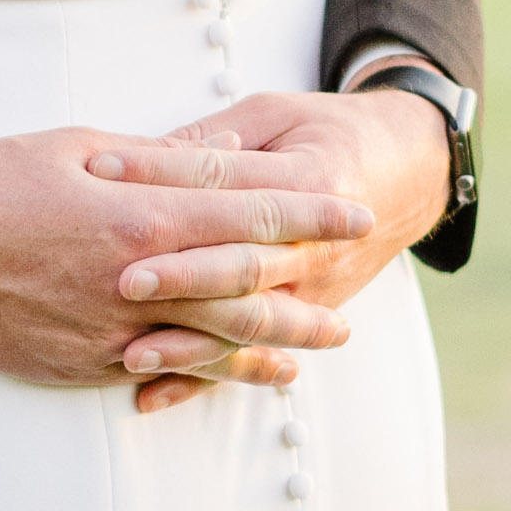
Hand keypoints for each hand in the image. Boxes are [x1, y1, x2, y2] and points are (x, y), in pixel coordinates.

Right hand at [0, 126, 317, 399]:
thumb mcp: (85, 148)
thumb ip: (165, 160)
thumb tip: (234, 153)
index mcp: (138, 217)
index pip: (247, 215)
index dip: (308, 215)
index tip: (352, 213)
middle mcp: (130, 282)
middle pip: (242, 294)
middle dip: (304, 297)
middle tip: (348, 308)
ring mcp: (105, 331)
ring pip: (207, 344)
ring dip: (269, 347)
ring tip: (314, 346)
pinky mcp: (77, 363)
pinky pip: (155, 373)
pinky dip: (206, 374)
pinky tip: (240, 374)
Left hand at [94, 83, 450, 409]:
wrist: (409, 172)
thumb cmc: (330, 131)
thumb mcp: (276, 114)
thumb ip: (213, 139)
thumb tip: (141, 155)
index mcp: (307, 181)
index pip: (223, 181)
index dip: (161, 174)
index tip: (100, 172)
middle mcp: (313, 246)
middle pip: (241, 265)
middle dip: (182, 275)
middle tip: (124, 279)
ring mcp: (312, 291)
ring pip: (246, 324)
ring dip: (189, 342)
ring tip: (131, 354)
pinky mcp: (303, 317)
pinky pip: (247, 359)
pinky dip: (199, 381)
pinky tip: (150, 396)